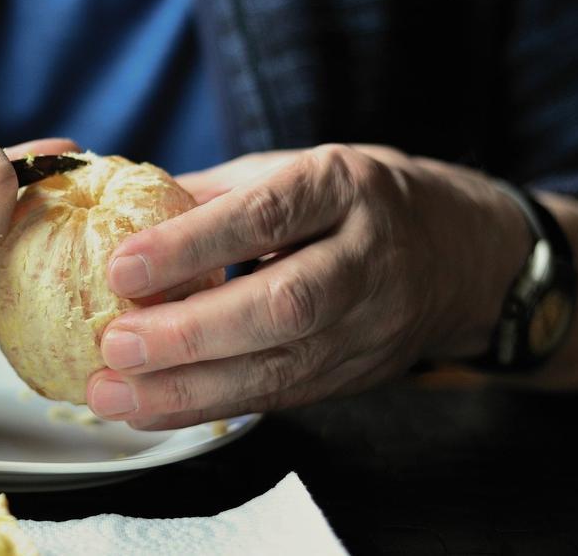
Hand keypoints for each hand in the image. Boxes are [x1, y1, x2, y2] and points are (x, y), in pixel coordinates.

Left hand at [85, 144, 528, 427]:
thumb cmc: (358, 201)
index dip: (191, 245)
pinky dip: (210, 408)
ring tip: (115, 394)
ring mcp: (369, 325)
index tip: (122, 266)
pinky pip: (280, 398)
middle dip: (190, 333)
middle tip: (115, 344)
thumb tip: (123, 210)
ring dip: (189, 390)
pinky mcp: (357, 374)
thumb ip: (216, 193)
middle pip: (282, 304)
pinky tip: (152, 410)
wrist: (462, 253)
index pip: (265, 216)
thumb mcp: (297, 169)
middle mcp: (364, 258)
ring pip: (282, 366)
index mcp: (343, 187)